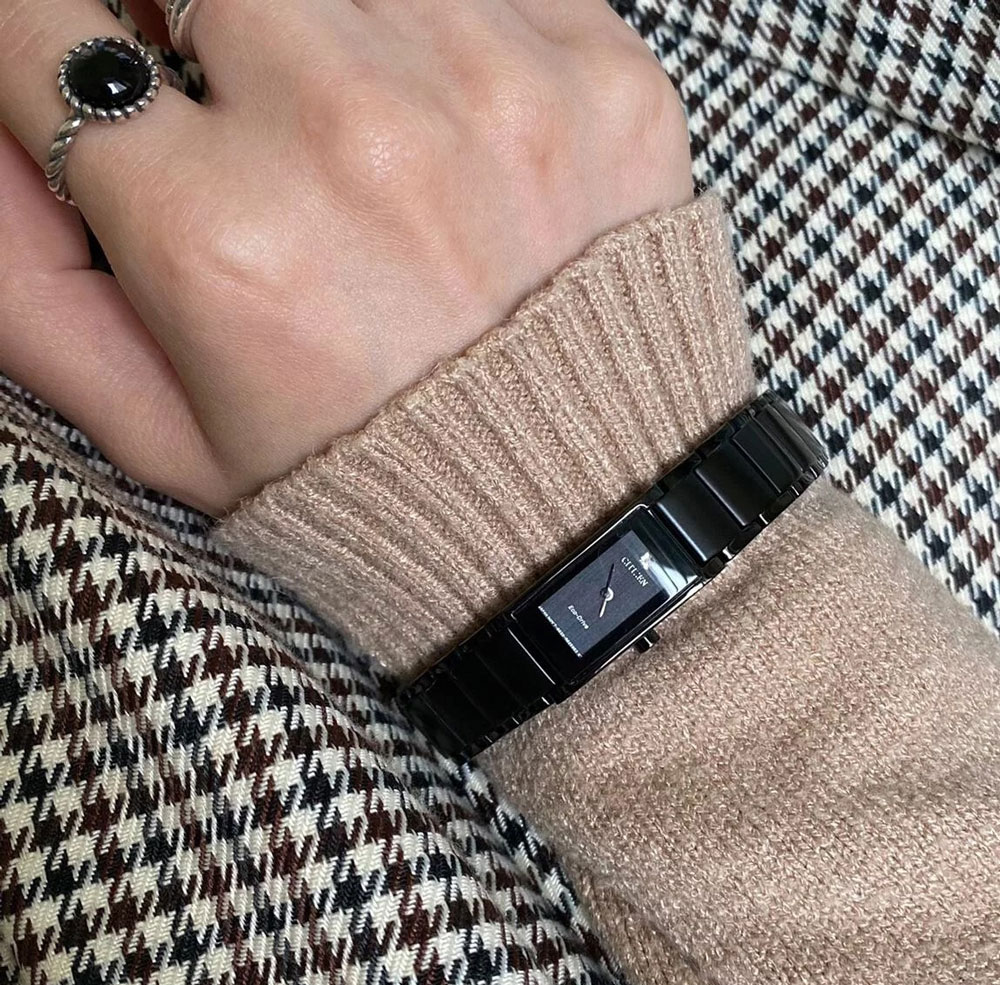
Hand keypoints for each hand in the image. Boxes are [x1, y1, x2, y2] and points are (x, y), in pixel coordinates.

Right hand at [0, 0, 692, 513]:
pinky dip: (436, 32)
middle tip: (242, 112)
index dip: (54, 47)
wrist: (579, 511)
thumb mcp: (170, 434)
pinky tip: (449, 130)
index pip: (44, 23)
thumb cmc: (372, 481)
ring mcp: (496, 90)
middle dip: (196, 28)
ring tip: (357, 138)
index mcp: (222, 236)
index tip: (113, 88)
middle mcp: (355, 138)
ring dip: (316, 27)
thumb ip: (24, 280)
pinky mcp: (601, 77)